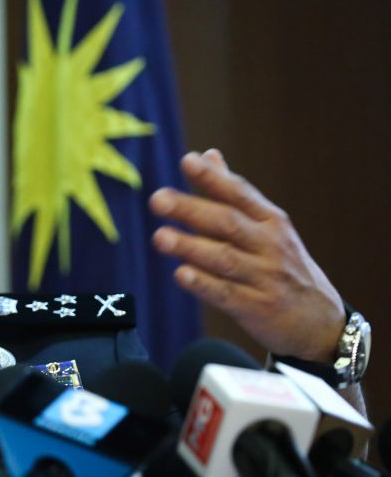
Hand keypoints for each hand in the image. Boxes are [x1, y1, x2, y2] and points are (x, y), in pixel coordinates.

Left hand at [149, 149, 343, 361]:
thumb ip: (234, 194)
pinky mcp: (257, 308)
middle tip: (157, 199)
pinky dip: (204, 284)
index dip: (213, 178)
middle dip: (191, 210)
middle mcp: (270, 245)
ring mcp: (265, 278)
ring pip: (224, 258)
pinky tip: (181, 274)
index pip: (239, 194)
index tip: (187, 161)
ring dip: (190, 247)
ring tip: (159, 236)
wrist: (320, 322)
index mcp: (271, 221)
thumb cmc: (283, 267)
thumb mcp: (269, 228)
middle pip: (227, 223)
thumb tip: (208, 154)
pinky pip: (227, 294)